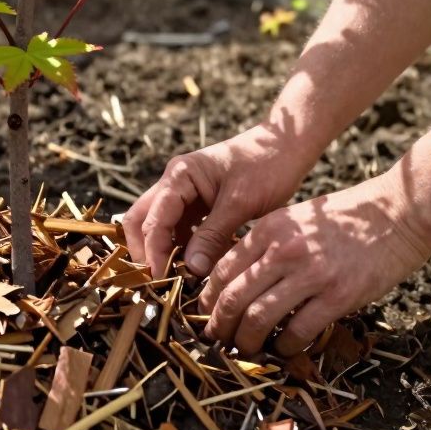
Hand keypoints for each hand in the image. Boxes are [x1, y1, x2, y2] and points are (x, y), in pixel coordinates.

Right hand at [123, 125, 301, 278]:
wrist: (288, 146)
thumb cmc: (266, 165)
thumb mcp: (240, 203)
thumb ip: (212, 235)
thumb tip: (191, 270)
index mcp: (179, 175)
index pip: (152, 220)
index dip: (153, 253)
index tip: (160, 283)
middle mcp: (175, 183)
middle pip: (143, 221)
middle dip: (146, 252)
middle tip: (158, 283)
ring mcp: (185, 193)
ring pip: (161, 228)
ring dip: (166, 252)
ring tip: (179, 281)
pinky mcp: (199, 205)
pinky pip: (183, 231)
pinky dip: (187, 249)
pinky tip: (201, 267)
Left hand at [197, 175, 430, 355]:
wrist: (395, 213)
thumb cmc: (344, 218)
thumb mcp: (294, 218)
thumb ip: (265, 244)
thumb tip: (238, 278)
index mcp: (269, 230)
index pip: (223, 270)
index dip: (208, 299)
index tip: (207, 315)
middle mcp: (284, 251)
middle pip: (234, 298)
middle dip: (220, 326)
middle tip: (218, 340)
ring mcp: (311, 274)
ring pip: (259, 318)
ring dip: (247, 341)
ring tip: (246, 350)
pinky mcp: (338, 296)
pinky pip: (298, 331)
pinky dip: (284, 346)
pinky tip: (283, 350)